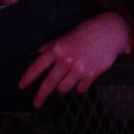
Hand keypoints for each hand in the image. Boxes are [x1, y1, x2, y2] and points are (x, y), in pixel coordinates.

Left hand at [18, 12, 132, 106]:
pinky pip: (80, 89)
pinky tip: (81, 79)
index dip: (28, 78)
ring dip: (64, 87)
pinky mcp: (91, 74)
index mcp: (58, 48)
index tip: (22, 86)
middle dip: (41, 95)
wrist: (111, 31)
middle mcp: (66, 59)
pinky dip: (79, 86)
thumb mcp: (67, 34)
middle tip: (37, 102)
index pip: (38, 66)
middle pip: (49, 83)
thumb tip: (38, 54)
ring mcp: (78, 68)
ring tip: (68, 80)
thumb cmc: (88, 31)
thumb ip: (52, 45)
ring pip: (64, 88)